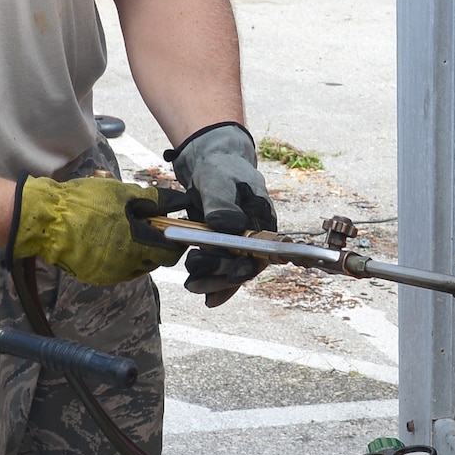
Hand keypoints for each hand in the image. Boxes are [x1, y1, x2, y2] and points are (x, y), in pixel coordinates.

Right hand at [11, 176, 181, 285]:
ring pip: (136, 266)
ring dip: (139, 251)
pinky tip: (111, 237)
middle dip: (157, 243)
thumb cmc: (85, 203)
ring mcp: (109, 274)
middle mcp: (126, 267)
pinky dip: (121, 256)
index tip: (174, 227)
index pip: (171, 253)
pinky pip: (118, 268)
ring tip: (126, 227)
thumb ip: (155, 201)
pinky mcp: (94, 276)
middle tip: (147, 222)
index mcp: (137, 247)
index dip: (177, 240)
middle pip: (155, 260)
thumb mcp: (124, 194)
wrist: (46, 220)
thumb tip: (180, 202)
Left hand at [168, 122, 276, 305]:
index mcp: (262, 216)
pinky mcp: (223, 245)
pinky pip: (221, 267)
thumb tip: (230, 226)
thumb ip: (222, 204)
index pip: (262, 247)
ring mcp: (239, 241)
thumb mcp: (218, 182)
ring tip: (192, 285)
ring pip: (232, 269)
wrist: (208, 163)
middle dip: (223, 275)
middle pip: (246, 263)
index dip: (249, 264)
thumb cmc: (219, 169)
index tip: (233, 274)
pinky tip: (201, 291)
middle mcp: (255, 232)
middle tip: (196, 280)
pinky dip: (211, 280)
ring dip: (213, 280)